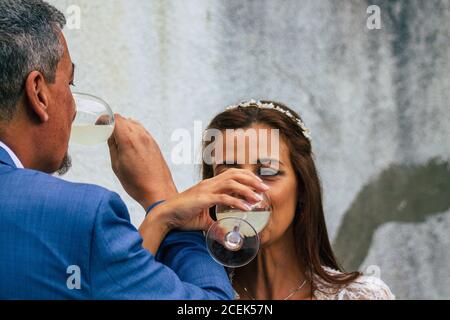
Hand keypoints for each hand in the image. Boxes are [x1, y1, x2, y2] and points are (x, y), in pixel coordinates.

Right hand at [108, 114, 176, 209]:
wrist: (158, 191)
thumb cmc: (137, 183)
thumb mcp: (117, 165)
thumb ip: (112, 146)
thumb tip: (109, 134)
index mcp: (128, 140)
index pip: (115, 119)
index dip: (104, 120)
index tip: (99, 126)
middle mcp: (140, 136)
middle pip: (124, 120)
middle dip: (112, 124)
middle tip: (105, 134)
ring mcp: (149, 139)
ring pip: (133, 124)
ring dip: (123, 127)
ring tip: (117, 140)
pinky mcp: (155, 144)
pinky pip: (141, 131)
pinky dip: (132, 132)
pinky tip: (129, 144)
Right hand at [149, 168, 269, 231]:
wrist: (165, 216)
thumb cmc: (183, 216)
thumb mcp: (204, 221)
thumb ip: (216, 225)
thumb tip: (226, 235)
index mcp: (210, 185)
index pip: (232, 174)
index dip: (247, 177)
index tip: (259, 185)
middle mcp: (209, 184)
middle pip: (235, 174)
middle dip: (252, 179)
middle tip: (265, 188)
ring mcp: (206, 190)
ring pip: (232, 183)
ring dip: (248, 189)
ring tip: (259, 198)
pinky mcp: (203, 199)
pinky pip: (223, 198)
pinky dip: (237, 202)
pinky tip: (246, 208)